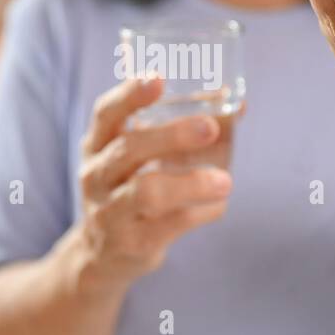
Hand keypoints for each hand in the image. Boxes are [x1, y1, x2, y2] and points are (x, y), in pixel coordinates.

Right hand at [75, 76, 232, 288]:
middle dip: (171, 136)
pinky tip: (218, 206)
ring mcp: (109, 212)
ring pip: (146, 192)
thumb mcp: (142, 158)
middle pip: (128, 149)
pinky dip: (198, 213)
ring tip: (226, 181)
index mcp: (98, 145)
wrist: (101, 255)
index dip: (129, 95)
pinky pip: (168, 226)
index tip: (157, 79)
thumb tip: (238, 105)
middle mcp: (97, 176)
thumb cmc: (130, 189)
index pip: (106, 114)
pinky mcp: (131, 244)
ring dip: (191, 183)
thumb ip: (183, 130)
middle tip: (210, 128)